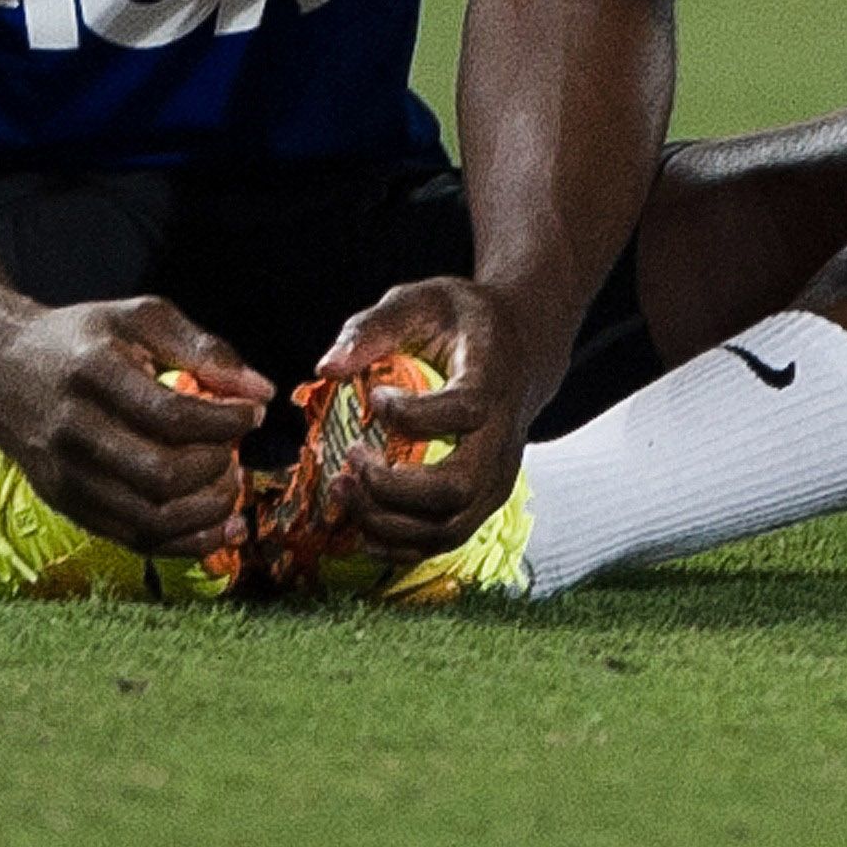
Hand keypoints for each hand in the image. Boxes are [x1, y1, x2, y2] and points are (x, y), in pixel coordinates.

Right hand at [0, 296, 273, 556]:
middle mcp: (73, 432)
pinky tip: (220, 526)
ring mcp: (66, 477)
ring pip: (150, 519)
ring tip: (230, 482)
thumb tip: (260, 390)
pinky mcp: (67, 505)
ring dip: (207, 511)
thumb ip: (204, 348)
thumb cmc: (82, 338)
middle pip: (162, 475)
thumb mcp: (141, 318)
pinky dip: (185, 542)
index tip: (252, 411)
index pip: (171, 416)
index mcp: (93, 375)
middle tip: (237, 449)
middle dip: (218, 467)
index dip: (226, 420)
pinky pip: (134, 540)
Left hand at [310, 276, 542, 556]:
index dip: (412, 414)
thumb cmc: (461, 323)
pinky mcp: (484, 499)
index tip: (375, 397)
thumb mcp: (418, 301)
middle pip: (458, 486)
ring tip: (343, 490)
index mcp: (493, 379)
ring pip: (450, 526)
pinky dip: (401, 546)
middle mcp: (503, 436)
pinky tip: (362, 527)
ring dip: (388, 521)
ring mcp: (497, 475)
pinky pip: (445, 540)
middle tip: (350, 458)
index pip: (465, 410)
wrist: (519, 349)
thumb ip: (372, 329)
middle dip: (392, 487)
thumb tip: (327, 368)